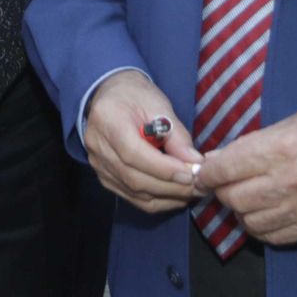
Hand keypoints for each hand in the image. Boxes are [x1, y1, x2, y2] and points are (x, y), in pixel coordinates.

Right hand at [83, 70, 201, 212]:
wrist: (111, 96)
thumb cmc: (136, 96)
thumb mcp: (159, 105)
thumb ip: (176, 135)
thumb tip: (194, 163)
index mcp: (107, 121)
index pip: (133, 153)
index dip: (163, 168)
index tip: (191, 173)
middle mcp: (97, 146)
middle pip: (133, 177)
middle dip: (170, 186)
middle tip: (199, 186)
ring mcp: (98, 165)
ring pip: (134, 192)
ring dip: (167, 197)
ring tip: (192, 192)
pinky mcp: (105, 178)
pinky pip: (132, 197)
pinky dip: (157, 200)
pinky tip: (176, 195)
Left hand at [193, 99, 296, 245]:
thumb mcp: (288, 123)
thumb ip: (251, 144)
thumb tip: (217, 159)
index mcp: (278, 150)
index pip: (224, 169)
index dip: (208, 172)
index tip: (205, 172)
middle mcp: (286, 183)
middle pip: (232, 198)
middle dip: (223, 190)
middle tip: (226, 182)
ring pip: (248, 220)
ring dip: (240, 210)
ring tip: (246, 197)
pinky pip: (272, 237)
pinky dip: (260, 227)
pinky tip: (262, 214)